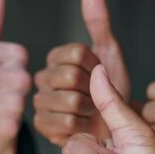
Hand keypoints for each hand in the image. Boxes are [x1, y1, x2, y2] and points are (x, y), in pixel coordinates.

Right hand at [34, 0, 129, 145]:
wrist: (115, 127)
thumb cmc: (112, 92)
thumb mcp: (109, 54)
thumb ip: (98, 24)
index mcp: (55, 57)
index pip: (77, 53)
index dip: (97, 66)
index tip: (100, 75)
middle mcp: (42, 78)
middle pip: (71, 77)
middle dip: (94, 89)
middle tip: (97, 96)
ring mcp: (39, 102)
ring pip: (69, 101)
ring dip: (90, 109)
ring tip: (91, 111)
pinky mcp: (42, 126)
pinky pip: (66, 123)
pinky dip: (82, 126)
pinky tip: (84, 126)